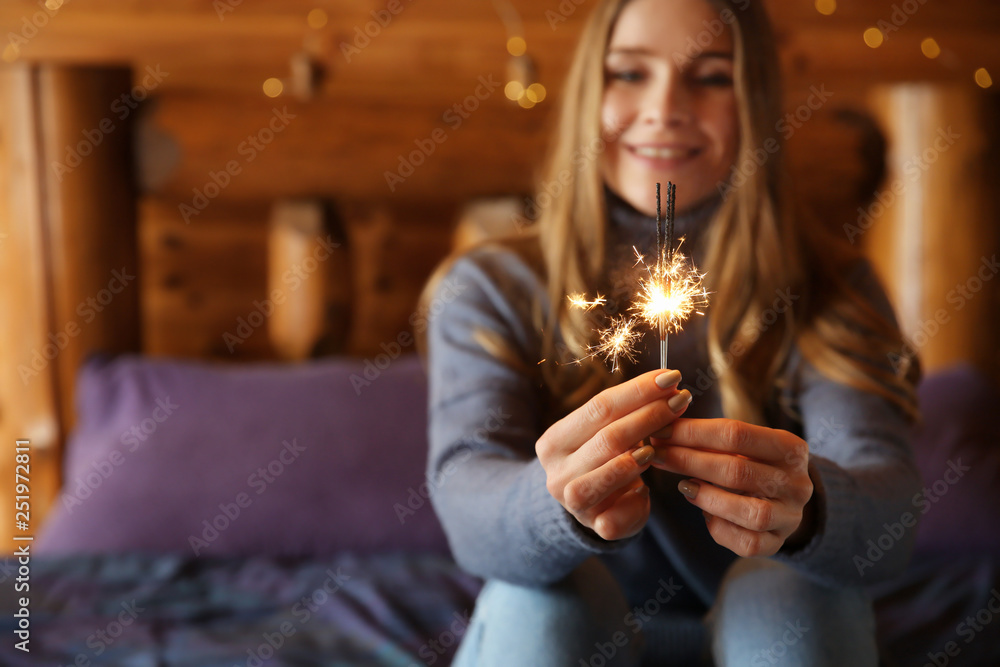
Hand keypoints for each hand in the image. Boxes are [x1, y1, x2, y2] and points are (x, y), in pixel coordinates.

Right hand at [536, 369, 691, 540]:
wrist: (589, 507)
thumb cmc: (602, 459)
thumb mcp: (604, 433)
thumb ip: (628, 411)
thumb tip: (667, 383)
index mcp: (555, 441)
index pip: (599, 407)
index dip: (638, 391)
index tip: (671, 376)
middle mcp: (557, 471)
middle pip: (608, 437)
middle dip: (650, 416)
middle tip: (681, 400)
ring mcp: (572, 503)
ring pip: (609, 473)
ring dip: (639, 457)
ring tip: (661, 445)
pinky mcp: (595, 527)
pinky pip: (618, 513)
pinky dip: (636, 500)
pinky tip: (645, 490)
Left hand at [651, 418, 813, 556]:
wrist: (785, 499)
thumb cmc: (754, 463)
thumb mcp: (745, 444)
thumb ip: (712, 437)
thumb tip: (663, 427)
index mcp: (791, 448)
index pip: (736, 434)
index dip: (693, 432)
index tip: (661, 430)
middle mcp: (797, 483)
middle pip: (737, 470)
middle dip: (688, 461)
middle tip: (657, 455)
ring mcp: (791, 516)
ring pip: (750, 513)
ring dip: (709, 498)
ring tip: (684, 486)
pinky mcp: (779, 543)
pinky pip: (748, 543)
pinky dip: (721, 529)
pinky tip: (704, 514)